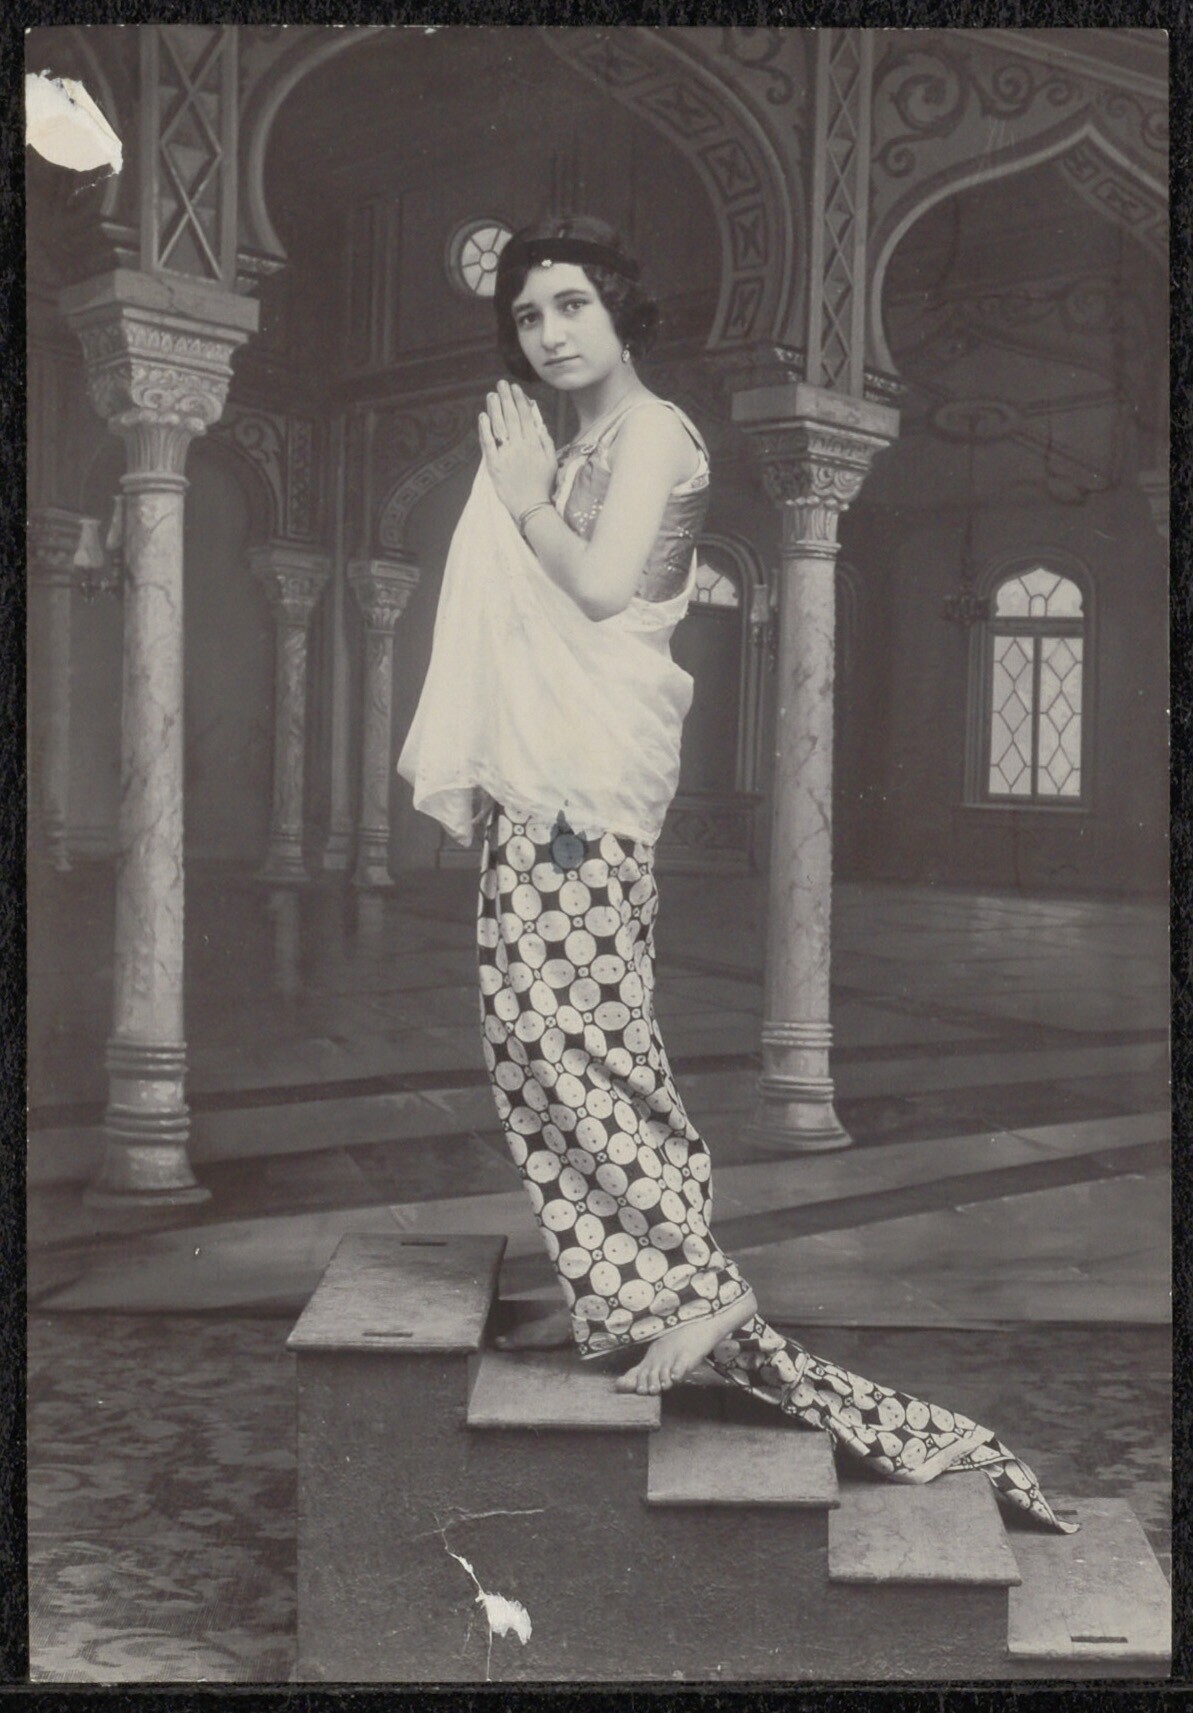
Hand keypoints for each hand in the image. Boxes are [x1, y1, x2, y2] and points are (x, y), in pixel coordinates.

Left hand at [478, 380, 556, 520]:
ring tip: (491, 395)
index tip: (516, 388)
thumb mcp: (551, 462)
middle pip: (512, 417)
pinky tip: (483, 416)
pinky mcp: (494, 465)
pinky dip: (485, 429)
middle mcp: (520, 446)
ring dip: (495, 408)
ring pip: (500, 427)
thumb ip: (546, 442)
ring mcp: (507, 455)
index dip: (520, 401)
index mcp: (534, 444)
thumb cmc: (543, 485)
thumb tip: (539, 424)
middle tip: (501, 384)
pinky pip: (488, 443)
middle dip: (507, 398)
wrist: (532, 507)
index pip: (526, 417)